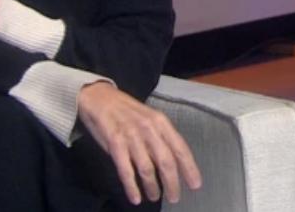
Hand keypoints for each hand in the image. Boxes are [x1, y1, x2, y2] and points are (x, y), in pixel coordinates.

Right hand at [78, 81, 202, 205]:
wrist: (99, 97)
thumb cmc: (126, 111)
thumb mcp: (149, 119)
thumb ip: (161, 138)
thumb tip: (173, 163)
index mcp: (161, 122)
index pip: (180, 148)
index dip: (189, 168)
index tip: (195, 184)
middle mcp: (149, 129)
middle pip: (166, 161)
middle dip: (172, 183)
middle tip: (174, 198)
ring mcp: (132, 136)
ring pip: (147, 168)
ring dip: (152, 187)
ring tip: (154, 197)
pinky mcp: (115, 143)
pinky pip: (126, 170)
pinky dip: (131, 187)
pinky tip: (135, 197)